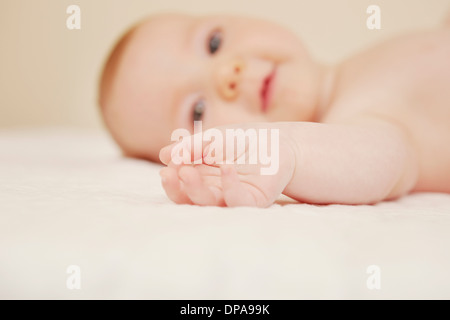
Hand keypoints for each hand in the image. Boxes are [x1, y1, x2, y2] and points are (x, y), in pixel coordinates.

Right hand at [159, 123, 294, 206]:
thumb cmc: (241, 140)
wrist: (274, 141)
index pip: (180, 185)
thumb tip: (164, 156)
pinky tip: (226, 169)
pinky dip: (230, 187)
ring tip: (186, 172)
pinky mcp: (253, 200)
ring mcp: (232, 197)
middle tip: (173, 173)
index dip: (171, 180)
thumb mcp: (212, 139)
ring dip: (195, 189)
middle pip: (190, 198)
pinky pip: (238, 201)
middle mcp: (213, 191)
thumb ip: (191, 147)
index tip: (165, 170)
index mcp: (201, 178)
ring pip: (209, 202)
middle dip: (178, 188)